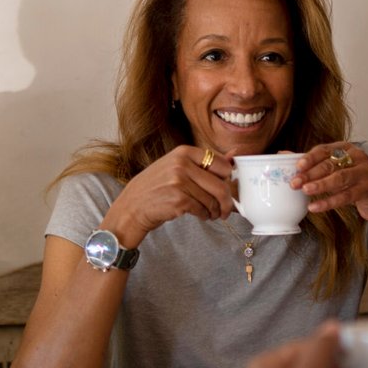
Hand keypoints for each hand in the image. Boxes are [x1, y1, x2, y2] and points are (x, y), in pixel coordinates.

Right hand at [102, 145, 235, 247]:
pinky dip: (205, 215)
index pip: (222, 164)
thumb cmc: (156, 187)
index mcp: (184, 152)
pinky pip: (203, 210)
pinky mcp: (179, 200)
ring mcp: (180, 182)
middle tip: (225, 209)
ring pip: (213, 200)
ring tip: (210, 213)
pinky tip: (200, 215)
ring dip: (215, 211)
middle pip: (221, 184)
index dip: (227, 179)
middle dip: (227, 201)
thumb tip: (235, 156)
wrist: (132, 206)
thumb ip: (205, 163)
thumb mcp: (177, 167)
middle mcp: (182, 164)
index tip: (226, 186)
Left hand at [293, 143, 367, 224]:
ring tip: (305, 191)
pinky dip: (329, 202)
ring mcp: (365, 172)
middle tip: (295, 183)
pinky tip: (315, 207)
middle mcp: (357, 157)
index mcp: (346, 148)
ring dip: (321, 185)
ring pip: (339, 178)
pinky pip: (346, 196)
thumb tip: (282, 154)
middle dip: (310, 174)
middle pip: (330, 164)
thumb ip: (312, 163)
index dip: (309, 158)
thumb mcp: (335, 170)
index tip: (296, 166)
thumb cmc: (354, 182)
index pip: (325, 150)